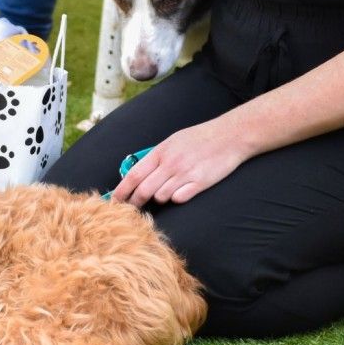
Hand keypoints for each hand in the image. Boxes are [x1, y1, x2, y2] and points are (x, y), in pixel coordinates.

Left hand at [111, 119, 250, 206]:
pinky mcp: (200, 182)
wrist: (230, 135)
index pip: (133, 175)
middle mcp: (170, 163)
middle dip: (135, 203)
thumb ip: (156, 157)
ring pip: (161, 196)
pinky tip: (181, 193)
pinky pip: (179, 198)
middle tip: (132, 209)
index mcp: (161, 152)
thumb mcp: (173, 141)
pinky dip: (176, 198)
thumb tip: (138, 173)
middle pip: (143, 190)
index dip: (121, 191)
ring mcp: (185, 173)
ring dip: (159, 199)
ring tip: (165, 193)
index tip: (113, 201)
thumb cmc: (200, 138)